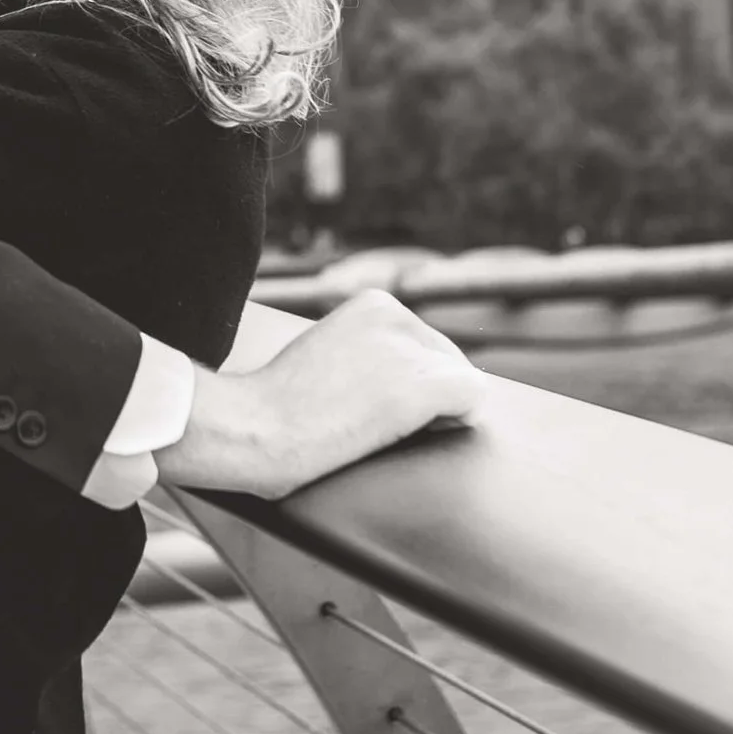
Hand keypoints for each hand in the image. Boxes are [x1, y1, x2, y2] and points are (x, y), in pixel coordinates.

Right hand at [161, 289, 482, 501]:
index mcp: (373, 303)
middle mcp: (398, 316)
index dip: (408, 377)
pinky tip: (426, 430)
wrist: (259, 427)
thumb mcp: (324, 350)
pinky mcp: (425, 386)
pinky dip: (459, 419)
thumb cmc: (277, 404)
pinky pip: (473, 399)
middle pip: (445, 359)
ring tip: (392, 427)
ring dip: (439, 409)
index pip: (422, 341)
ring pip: (460, 380)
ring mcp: (411, 351)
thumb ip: (362, 348)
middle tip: (381, 419)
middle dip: (428, 391)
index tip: (376, 399)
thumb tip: (394, 374)